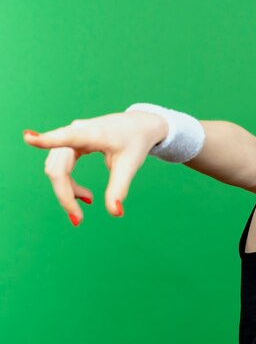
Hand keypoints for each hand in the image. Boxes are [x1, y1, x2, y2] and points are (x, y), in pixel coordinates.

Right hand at [23, 111, 167, 224]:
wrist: (140, 125)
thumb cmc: (135, 142)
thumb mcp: (130, 166)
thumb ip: (119, 188)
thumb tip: (115, 213)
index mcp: (94, 133)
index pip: (67, 138)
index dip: (47, 139)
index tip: (29, 138)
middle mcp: (77, 130)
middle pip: (58, 167)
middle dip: (65, 194)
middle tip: (78, 219)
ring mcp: (72, 134)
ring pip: (57, 168)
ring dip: (67, 190)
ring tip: (89, 202)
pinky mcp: (72, 140)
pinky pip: (62, 165)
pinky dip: (69, 183)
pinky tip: (85, 196)